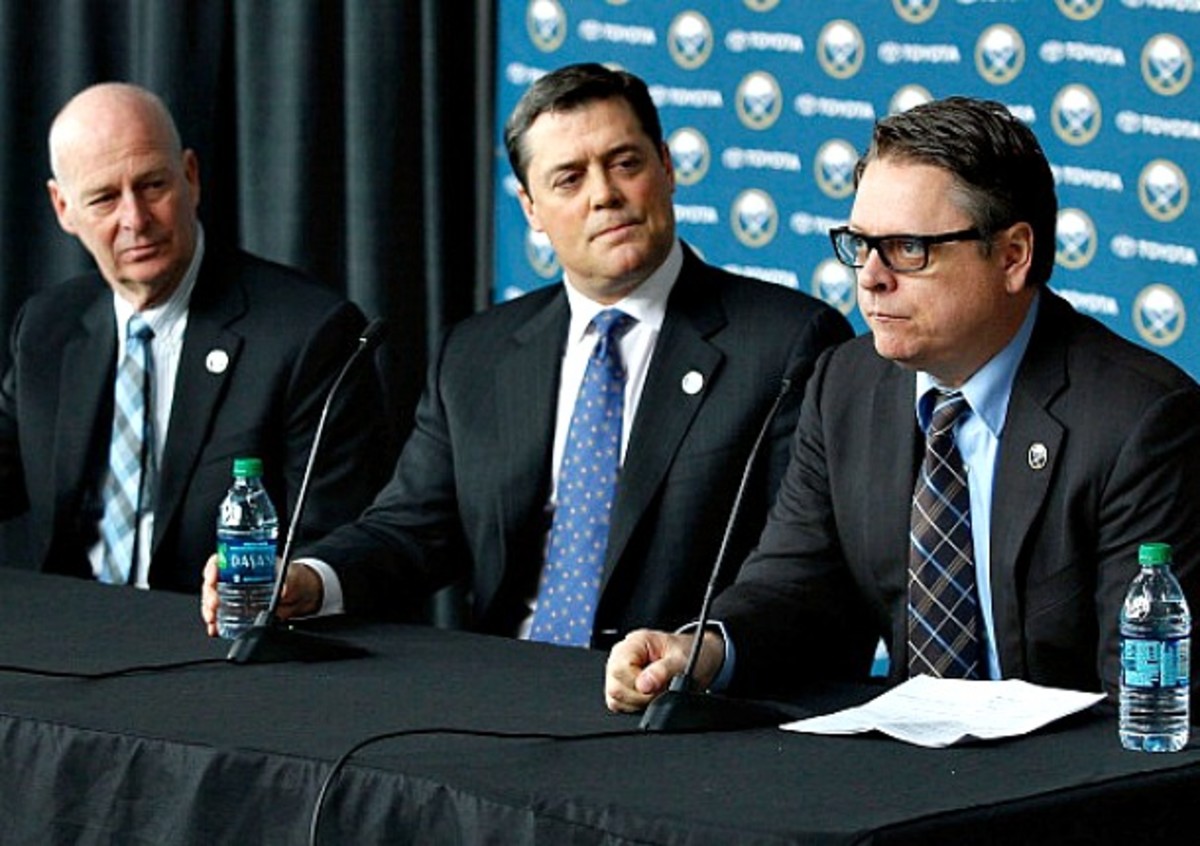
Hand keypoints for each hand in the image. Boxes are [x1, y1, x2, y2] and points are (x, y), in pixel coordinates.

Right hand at [200, 556, 323, 636]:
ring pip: (213, 601)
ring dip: (209, 610)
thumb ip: (286, 582)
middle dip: (209, 594)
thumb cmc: (293, 577)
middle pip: (213, 583)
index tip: (212, 577)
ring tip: (212, 618)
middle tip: (214, 604)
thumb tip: (283, 590)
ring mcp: (234, 595)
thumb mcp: (291, 576)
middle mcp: (235, 578)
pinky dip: (216, 623)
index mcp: (244, 563)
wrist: (300, 595)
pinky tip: (215, 628)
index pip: (220, 561)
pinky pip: (222, 616)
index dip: (212, 568)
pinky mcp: (238, 611)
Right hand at [604, 628, 724, 712]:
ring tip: (657, 692)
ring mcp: (620, 671)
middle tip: (661, 690)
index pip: (619, 669)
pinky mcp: (623, 685)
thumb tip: (643, 685)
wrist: (699, 659)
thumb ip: (663, 671)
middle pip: (614, 686)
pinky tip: (649, 697)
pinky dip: (634, 706)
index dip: (638, 684)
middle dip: (639, 696)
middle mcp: (622, 655)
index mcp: (634, 642)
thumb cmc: (691, 654)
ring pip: (614, 697)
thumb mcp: (682, 660)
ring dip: (638, 702)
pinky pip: (617, 703)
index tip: (658, 686)